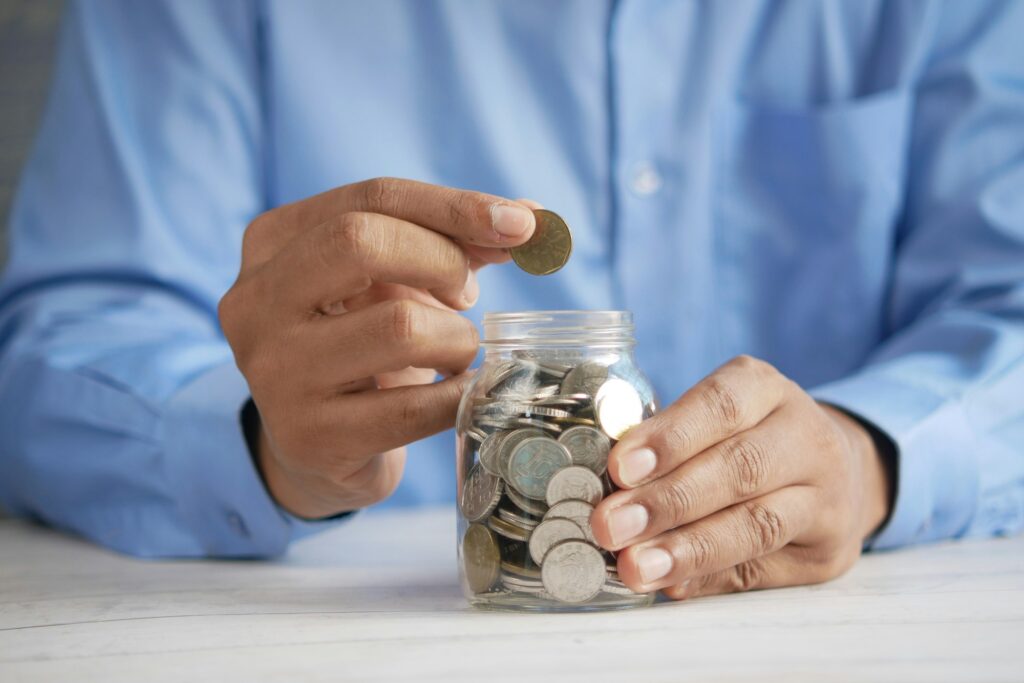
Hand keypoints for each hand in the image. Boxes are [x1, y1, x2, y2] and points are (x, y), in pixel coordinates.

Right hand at [219, 178, 536, 517]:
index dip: (456, 207)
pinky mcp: (311, 436)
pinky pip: (415, 406)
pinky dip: (461, 395)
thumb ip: (449, 243)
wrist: (318, 448)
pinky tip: (463, 393)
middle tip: (467, 295)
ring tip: (455, 354)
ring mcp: (276, 372)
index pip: (372, 198)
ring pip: (399, 326)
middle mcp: (254, 302)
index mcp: (271, 244)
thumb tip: (529, 221)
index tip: (521, 226)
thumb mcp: (391, 282)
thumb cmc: (363, 348)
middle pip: (360, 241)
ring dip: (457, 339)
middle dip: (442, 260)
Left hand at [591, 355, 891, 598]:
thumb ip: (666, 442)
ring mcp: (825, 498)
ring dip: (689, 550)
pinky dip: (709, 579)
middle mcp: (806, 438)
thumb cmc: (745, 439)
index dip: (670, 438)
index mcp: (766, 390)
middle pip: (740, 468)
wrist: (836, 473)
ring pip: (757, 526)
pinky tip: (671, 585)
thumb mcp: (713, 418)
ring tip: (636, 566)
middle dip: (668, 501)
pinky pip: (761, 571)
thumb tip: (609, 486)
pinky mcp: (826, 554)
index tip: (620, 468)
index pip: (721, 406)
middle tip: (612, 525)